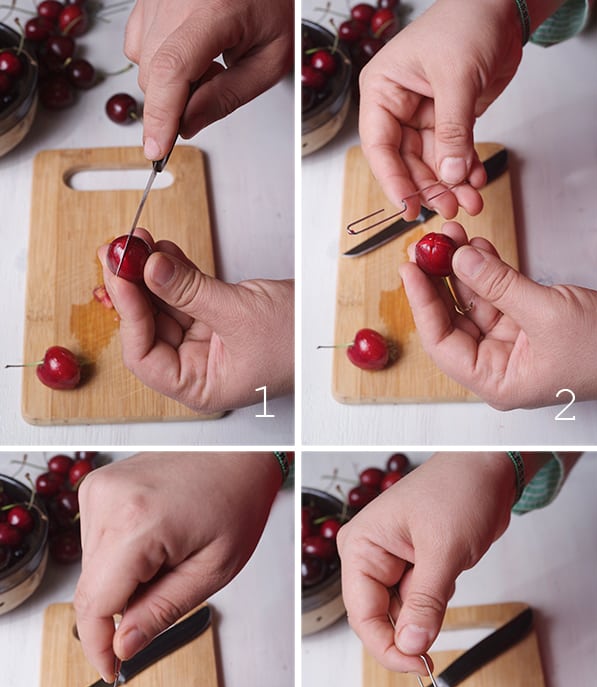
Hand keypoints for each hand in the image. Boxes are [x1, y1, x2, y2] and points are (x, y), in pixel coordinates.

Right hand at [74, 452, 282, 680]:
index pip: (94, 605)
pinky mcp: (98, 486)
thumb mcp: (212, 570)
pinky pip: (96, 541)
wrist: (237, 453)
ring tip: (168, 558)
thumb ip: (162, 612)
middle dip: (121, 610)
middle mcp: (107, 501)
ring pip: (92, 567)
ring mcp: (98, 489)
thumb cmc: (236, 499)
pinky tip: (156, 541)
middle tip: (164, 599)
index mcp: (136, 523)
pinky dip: (121, 556)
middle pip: (91, 588)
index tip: (110, 670)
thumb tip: (122, 646)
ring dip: (123, 580)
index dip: (98, 646)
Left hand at [99, 229, 292, 412]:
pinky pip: (184, 293)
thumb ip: (190, 290)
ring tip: (137, 243)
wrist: (331, 325)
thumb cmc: (298, 343)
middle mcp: (197, 367)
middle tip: (119, 252)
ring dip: (150, 273)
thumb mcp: (238, 314)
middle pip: (149, 327)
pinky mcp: (215, 317)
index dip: (129, 317)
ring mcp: (205, 341)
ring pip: (163, 306)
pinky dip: (172, 270)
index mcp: (199, 386)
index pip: (144, 357)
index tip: (121, 278)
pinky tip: (161, 250)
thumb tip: (150, 269)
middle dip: (133, 288)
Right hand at [124, 0, 293, 159]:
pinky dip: (158, 63)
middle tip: (214, 85)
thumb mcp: (268, 60)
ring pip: (143, 65)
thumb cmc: (268, 5)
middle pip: (154, 74)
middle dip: (176, 101)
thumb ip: (228, 97)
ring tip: (207, 62)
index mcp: (213, 10)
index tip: (157, 149)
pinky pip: (137, 46)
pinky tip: (187, 54)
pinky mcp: (145, 0)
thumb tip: (188, 126)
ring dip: (170, 82)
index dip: (161, 115)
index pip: (173, 68)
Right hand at [336, 452, 517, 672]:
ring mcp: (392, 563)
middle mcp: (370, 556)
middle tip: (431, 659)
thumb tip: (410, 644)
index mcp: (361, 547)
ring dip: (421, 622)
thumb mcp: (443, 550)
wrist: (489, 468)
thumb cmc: (459, 489)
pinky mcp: (414, 567)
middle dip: (403, 637)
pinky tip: (446, 590)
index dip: (385, 646)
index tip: (415, 666)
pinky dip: (432, 609)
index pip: (361, 613)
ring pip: (399, 614)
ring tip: (444, 604)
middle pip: (376, 618)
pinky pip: (417, 603)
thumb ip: (426, 602)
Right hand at [358, 0, 525, 217]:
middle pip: (406, 161)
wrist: (501, 7)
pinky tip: (476, 180)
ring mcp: (424, 115)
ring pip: (431, 163)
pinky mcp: (449, 120)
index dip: (393, 180)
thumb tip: (451, 174)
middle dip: (430, 187)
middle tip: (449, 208)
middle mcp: (398, 106)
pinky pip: (453, 154)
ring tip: (469, 201)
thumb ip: (453, 130)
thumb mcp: (457, 77)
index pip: (380, 146)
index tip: (408, 206)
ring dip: (451, 185)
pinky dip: (466, 170)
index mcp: (383, 90)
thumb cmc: (467, 21)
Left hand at [401, 222, 596, 409]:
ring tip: (450, 237)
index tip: (409, 271)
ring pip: (475, 303)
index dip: (422, 305)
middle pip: (454, 321)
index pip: (442, 344)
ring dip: (463, 269)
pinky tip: (476, 248)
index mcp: (496, 381)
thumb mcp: (546, 314)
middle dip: (439, 281)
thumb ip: (500, 285)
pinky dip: (487, 271)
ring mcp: (513, 345)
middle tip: (426, 247)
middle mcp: (499, 366)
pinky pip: (498, 296)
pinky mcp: (529, 324)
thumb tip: (461, 259)